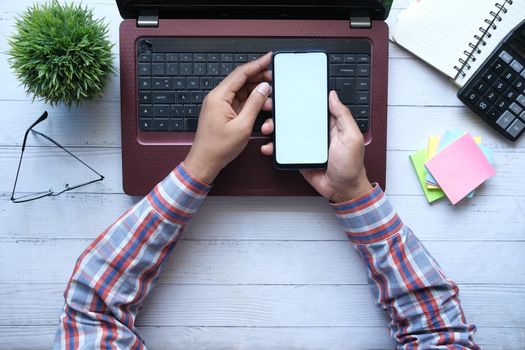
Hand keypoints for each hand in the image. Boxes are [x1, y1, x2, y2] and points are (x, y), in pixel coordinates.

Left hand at [184, 52, 272, 183]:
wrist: (205, 162)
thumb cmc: (218, 147)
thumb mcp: (242, 125)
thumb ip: (254, 104)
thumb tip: (264, 88)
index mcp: (219, 97)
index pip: (240, 74)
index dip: (257, 64)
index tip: (269, 58)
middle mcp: (217, 97)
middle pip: (240, 80)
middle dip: (258, 76)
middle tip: (275, 75)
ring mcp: (219, 105)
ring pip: (241, 90)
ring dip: (256, 88)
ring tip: (271, 89)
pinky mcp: (222, 112)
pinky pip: (239, 100)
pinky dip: (250, 99)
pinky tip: (261, 100)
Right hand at [260, 90, 372, 202]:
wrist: (342, 189)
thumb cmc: (351, 165)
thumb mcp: (352, 137)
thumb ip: (343, 115)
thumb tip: (333, 96)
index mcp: (328, 123)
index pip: (311, 105)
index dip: (298, 98)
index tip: (285, 92)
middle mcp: (315, 131)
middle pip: (294, 115)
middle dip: (279, 110)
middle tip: (270, 106)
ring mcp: (304, 143)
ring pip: (285, 131)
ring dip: (273, 127)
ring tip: (267, 128)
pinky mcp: (297, 155)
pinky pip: (283, 149)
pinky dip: (273, 147)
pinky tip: (269, 146)